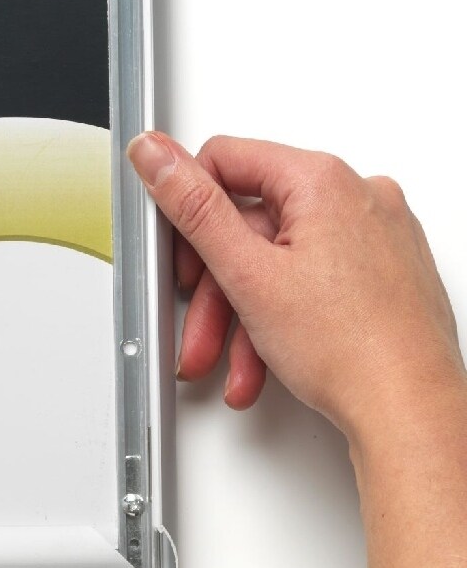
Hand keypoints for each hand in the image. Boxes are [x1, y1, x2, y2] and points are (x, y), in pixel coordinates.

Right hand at [127, 133, 465, 440]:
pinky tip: (267, 357)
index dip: (189, 207)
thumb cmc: (353, 350)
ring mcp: (377, 234)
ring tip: (232, 360)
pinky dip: (282, 316)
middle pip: (250, 222)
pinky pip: (313, 278)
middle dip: (214, 285)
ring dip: (242, 313)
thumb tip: (156, 153)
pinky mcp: (385, 270)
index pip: (225, 160)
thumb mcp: (246, 273)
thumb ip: (193, 206)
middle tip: (200, 323)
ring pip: (279, 258)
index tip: (179, 248)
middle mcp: (359, 196)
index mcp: (323, 180)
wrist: (411, 414)